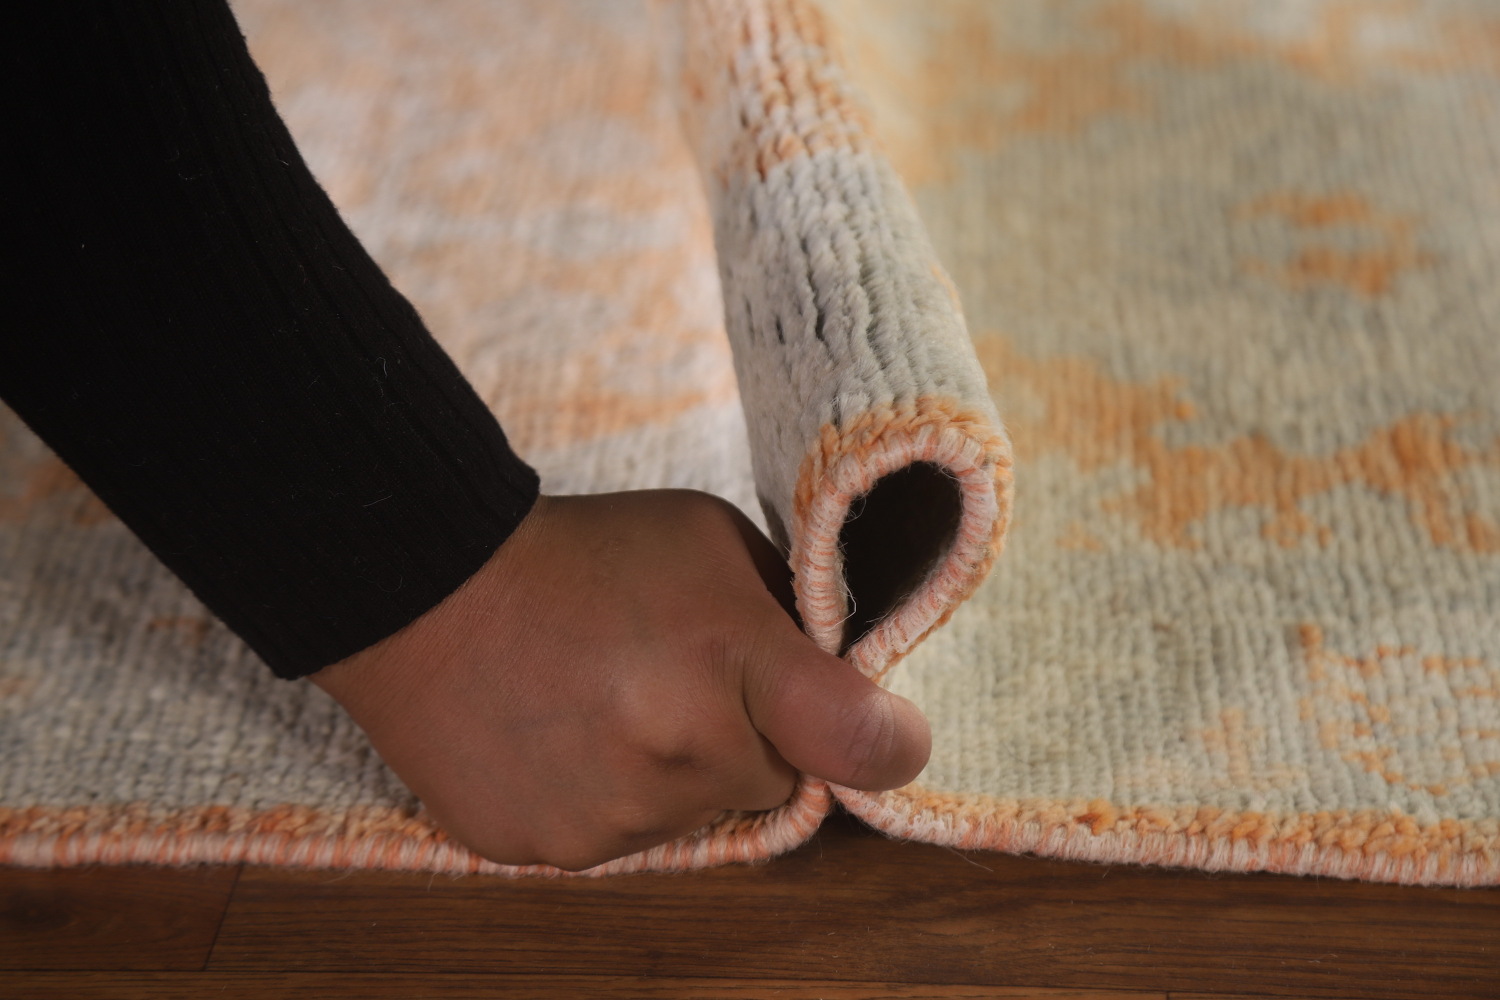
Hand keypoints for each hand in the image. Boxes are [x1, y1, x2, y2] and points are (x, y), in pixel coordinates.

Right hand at [311, 489, 930, 870]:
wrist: (428, 589)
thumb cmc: (584, 553)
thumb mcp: (708, 539)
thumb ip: (785, 609)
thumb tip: (840, 668)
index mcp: (731, 661)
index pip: (860, 741)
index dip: (889, 741)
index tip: (890, 733)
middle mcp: (679, 753)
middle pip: (770, 781)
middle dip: (744, 737)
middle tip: (676, 677)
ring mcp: (611, 815)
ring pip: (692, 814)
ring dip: (671, 772)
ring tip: (607, 700)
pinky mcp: (549, 850)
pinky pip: (618, 839)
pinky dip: (604, 796)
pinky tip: (563, 734)